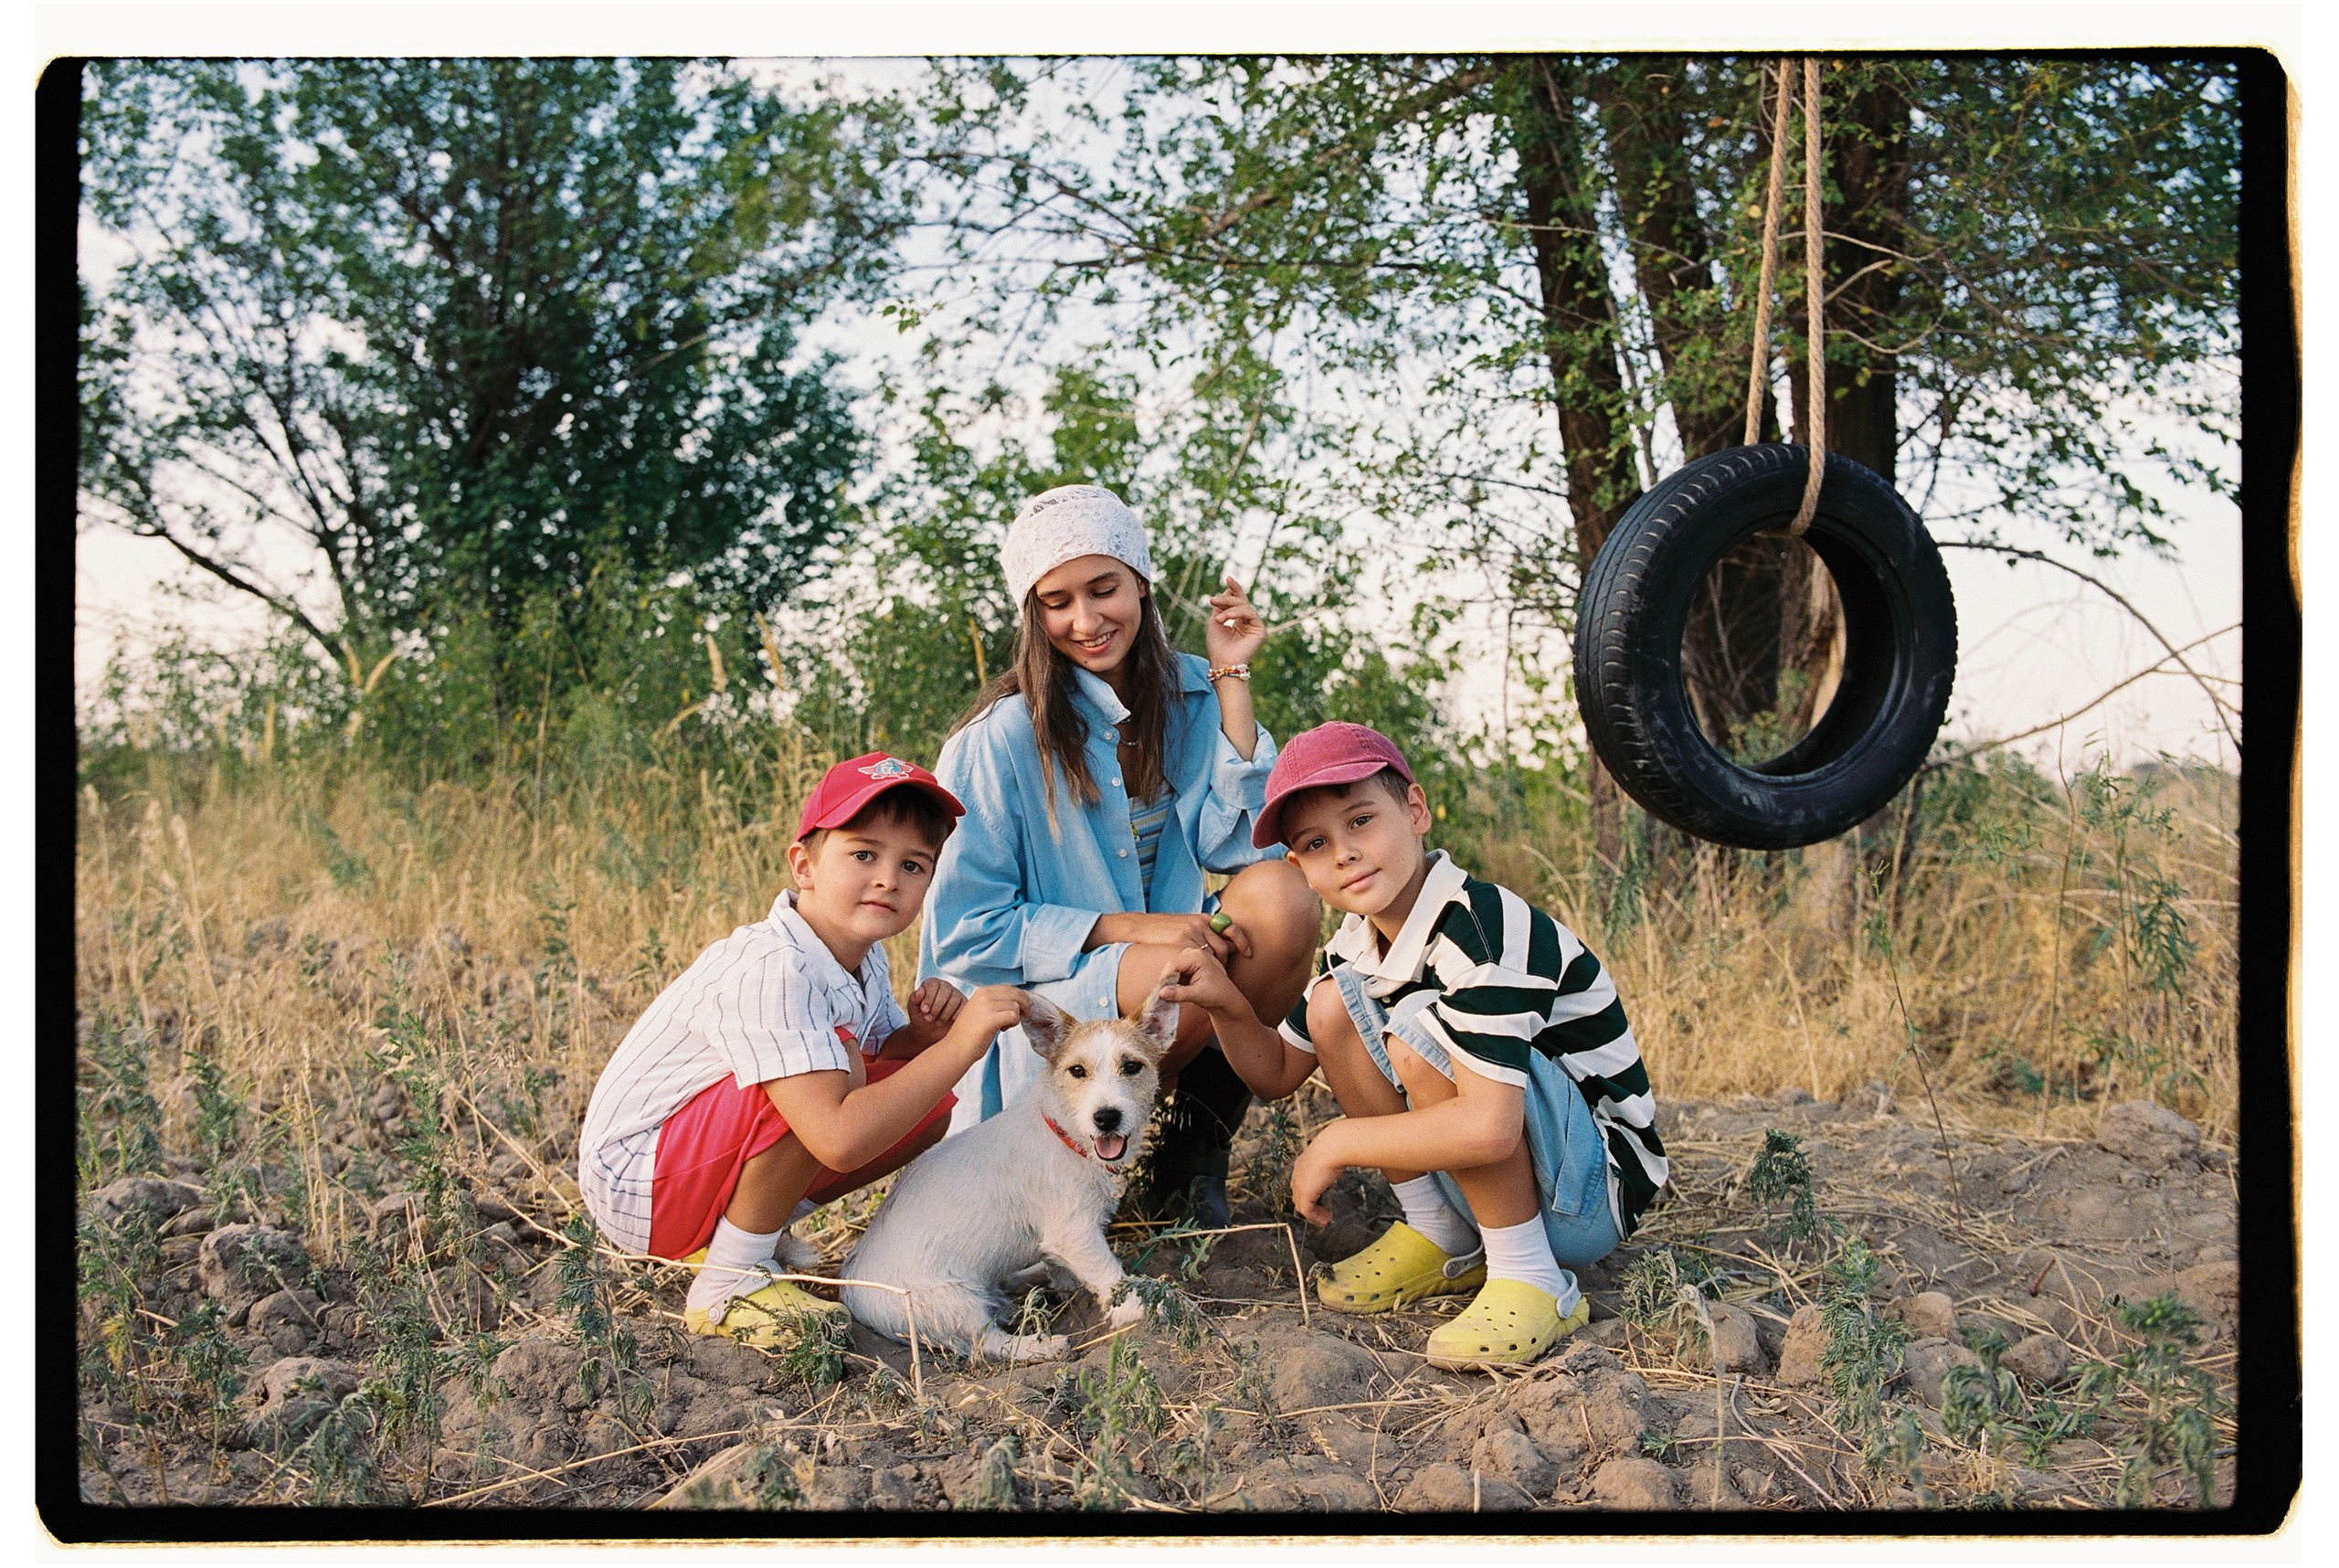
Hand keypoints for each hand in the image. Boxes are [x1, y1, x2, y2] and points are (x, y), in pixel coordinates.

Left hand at [888, 978, 965, 1050]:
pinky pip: (964, 1007)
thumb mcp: (913, 1010)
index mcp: (932, 984)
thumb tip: (920, 990)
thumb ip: (914, 999)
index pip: (933, 984)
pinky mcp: (964, 1004)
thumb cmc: (920, 1019)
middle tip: (928, 1019)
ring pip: (955, 999)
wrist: (930, 1033)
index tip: (924, 1011)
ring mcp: (956, 995)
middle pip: (945, 990)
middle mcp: (945, 986)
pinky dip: (955, 1016)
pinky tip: (948, 1022)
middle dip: (936, 1007)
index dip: (929, 997)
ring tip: (937, 1022)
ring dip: (945, 1013)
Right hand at [946, 985, 1030, 1051]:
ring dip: (1016, 1017)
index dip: (1020, 997)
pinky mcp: (990, 1019)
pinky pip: (1013, 1016)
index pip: (1010, 988)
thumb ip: (996, 1003)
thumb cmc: (970, 1034)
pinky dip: (1013, 1024)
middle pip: (1016, 994)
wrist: (956, 1048)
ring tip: (1004, 1026)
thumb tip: (1020, 1000)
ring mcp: (987, 1006)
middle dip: (1024, 1005)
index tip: (1023, 1008)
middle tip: (1025, 1015)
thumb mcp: (982, 1010)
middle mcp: (984, 995)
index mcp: (982, 991)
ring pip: (1016, 1006)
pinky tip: (1003, 1029)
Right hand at [1097, 910, 1250, 962]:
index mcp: (1202, 918)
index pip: (1231, 928)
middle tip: (1219, 970)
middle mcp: (1199, 923)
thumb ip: (1202, 932)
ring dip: (1213, 966)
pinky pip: (1198, 958)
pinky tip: (1196, 973)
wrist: (1140, 926)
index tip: (1249, 952)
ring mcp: (1190, 932)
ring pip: (1212, 955)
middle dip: (1225, 960)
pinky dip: (1200, 968)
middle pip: (1224, 947)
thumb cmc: (1162, 929)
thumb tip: (1219, 942)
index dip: (1242, 941)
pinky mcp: (1181, 942)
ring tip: (1207, 974)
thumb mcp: (1185, 925)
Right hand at [1155, 946, 1244, 1018]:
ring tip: (1171, 996)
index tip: (1160, 993)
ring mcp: (1189, 958)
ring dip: (1169, 982)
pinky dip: (1173, 983)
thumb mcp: (1197, 995)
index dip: (1164, 979)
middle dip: (1166, 981)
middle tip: (1163, 996)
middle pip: (1171, 966)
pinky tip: (1175, 992)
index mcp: (1197, 956)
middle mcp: (1192, 953)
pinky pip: (1174, 973)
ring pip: (1171, 970)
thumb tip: (1161, 993)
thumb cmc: (1216, 995)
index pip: (1173, 965)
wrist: (1226, 998)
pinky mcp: (1187, 965)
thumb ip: (1179, 993)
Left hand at [1203, 575, 1266, 668]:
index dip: (1234, 589)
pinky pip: (1250, 614)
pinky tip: (1226, 618)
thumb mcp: (1215, 621)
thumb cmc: (1217, 646)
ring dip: (1229, 609)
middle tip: (1212, 600)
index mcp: (1239, 622)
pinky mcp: (1261, 631)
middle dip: (1226, 599)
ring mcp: (1255, 626)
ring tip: (1217, 618)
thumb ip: (1221, 607)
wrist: (1222, 662)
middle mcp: (1248, 623)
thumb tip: (1227, 592)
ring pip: (1245, 607)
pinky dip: (1237, 613)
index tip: (1228, 578)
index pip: (1238, 602)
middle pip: (1241, 602)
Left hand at [1290, 1135, 1344, 1226]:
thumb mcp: (1335, 1152)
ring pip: (1301, 1205)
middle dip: (1309, 1205)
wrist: (1333, 1147)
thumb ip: (1337, 1157)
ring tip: (1325, 1219)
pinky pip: (1307, 1211)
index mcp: (1303, 1162)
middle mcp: (1298, 1173)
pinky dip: (1315, 1217)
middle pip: (1298, 1194)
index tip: (1320, 1198)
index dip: (1309, 1191)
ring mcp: (1300, 1184)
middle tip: (1321, 1212)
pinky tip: (1326, 1220)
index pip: (1300, 1181)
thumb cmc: (1338, 1145)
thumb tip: (1352, 1155)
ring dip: (1313, 1214)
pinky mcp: (1305, 1194)